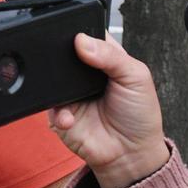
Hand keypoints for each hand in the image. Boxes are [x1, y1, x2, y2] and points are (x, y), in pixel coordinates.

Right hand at [48, 33, 168, 187]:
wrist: (130, 154)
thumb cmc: (138, 116)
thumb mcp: (136, 78)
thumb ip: (112, 56)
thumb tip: (82, 41)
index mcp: (104, 58)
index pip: (87, 36)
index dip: (82, 33)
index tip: (79, 37)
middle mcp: (84, 74)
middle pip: (65, 54)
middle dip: (65, 59)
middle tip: (74, 68)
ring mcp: (70, 93)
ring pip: (52, 78)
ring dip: (59, 85)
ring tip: (77, 95)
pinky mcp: (59, 113)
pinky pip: (49, 107)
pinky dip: (58, 112)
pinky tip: (70, 118)